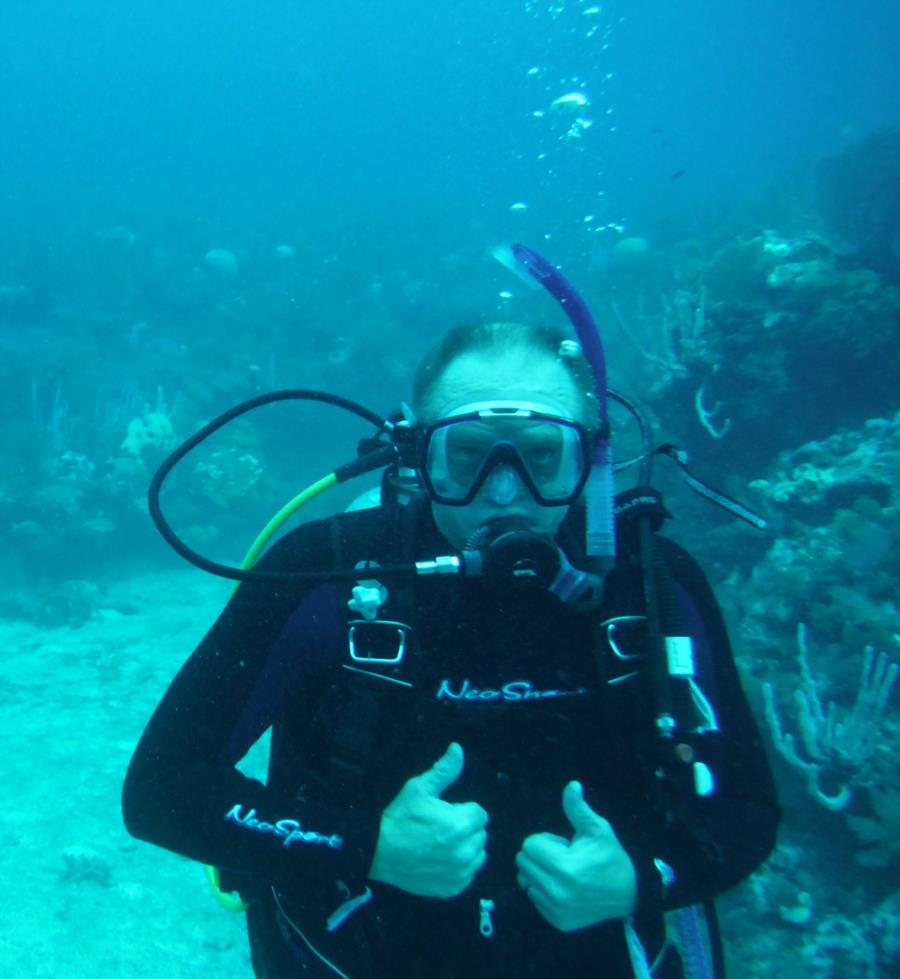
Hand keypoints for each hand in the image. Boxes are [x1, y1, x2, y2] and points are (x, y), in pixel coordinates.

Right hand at [369, 742, 487, 897]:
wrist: (377, 853)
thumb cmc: (399, 818)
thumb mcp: (419, 788)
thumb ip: (444, 770)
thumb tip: (458, 748)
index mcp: (460, 825)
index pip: (480, 813)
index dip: (463, 810)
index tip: (446, 812)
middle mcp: (465, 852)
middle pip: (480, 834)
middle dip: (465, 828)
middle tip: (441, 827)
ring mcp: (460, 873)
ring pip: (477, 854)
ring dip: (465, 848)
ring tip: (442, 844)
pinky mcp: (453, 889)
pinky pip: (468, 874)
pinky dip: (459, 867)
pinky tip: (440, 860)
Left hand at [515, 780, 636, 930]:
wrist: (628, 895)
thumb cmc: (610, 858)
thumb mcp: (597, 829)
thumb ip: (577, 808)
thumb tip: (572, 785)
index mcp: (563, 866)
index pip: (529, 845)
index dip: (545, 840)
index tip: (563, 845)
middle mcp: (556, 891)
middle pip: (523, 862)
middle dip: (539, 854)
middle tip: (562, 857)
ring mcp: (555, 909)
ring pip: (524, 880)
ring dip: (538, 872)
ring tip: (561, 872)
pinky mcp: (556, 921)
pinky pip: (533, 898)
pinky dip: (542, 890)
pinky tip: (563, 887)